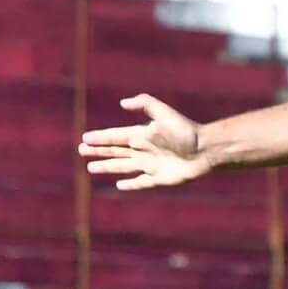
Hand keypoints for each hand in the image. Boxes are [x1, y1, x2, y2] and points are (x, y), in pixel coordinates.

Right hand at [78, 94, 207, 189]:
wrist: (206, 150)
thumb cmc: (186, 130)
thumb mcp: (163, 113)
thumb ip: (144, 103)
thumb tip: (122, 103)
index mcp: (142, 134)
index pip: (115, 136)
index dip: (100, 138)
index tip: (84, 138)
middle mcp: (144, 150)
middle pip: (116, 151)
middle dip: (98, 151)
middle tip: (81, 151)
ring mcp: (151, 165)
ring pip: (123, 167)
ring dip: (107, 167)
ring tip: (91, 168)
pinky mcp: (160, 178)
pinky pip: (141, 182)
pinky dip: (130, 184)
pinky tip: (120, 185)